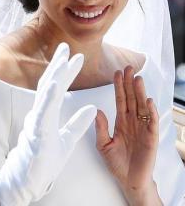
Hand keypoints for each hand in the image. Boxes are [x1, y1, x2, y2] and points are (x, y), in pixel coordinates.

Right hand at [0, 43, 96, 205]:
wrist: (30, 180)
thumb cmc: (45, 160)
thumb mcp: (67, 139)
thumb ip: (78, 123)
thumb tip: (92, 108)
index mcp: (47, 113)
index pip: (57, 88)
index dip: (66, 72)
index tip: (75, 57)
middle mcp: (40, 113)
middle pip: (49, 84)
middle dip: (58, 65)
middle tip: (66, 47)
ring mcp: (37, 121)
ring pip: (46, 94)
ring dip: (55, 75)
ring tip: (63, 59)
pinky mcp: (37, 132)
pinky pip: (43, 112)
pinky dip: (48, 97)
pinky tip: (54, 84)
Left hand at [95, 66, 161, 205]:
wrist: (129, 181)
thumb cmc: (117, 163)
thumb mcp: (103, 144)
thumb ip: (100, 128)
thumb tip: (97, 110)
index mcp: (121, 121)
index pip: (120, 99)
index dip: (118, 86)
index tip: (116, 72)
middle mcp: (132, 121)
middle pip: (131, 98)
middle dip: (129, 83)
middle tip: (128, 67)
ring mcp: (142, 128)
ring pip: (141, 106)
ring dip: (140, 92)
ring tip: (137, 78)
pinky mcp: (151, 138)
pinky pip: (151, 122)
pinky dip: (150, 111)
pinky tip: (148, 101)